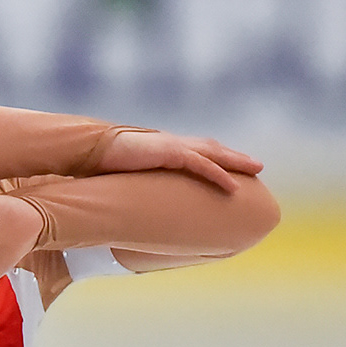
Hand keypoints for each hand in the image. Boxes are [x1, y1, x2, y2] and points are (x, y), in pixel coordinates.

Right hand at [98, 130, 261, 191]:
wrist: (89, 151)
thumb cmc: (101, 166)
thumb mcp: (126, 176)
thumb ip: (138, 183)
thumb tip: (136, 202)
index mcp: (162, 148)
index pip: (196, 150)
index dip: (216, 157)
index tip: (232, 165)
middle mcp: (171, 143)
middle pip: (211, 147)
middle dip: (235, 156)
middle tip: (256, 166)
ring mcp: (171, 146)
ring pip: (213, 153)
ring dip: (236, 161)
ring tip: (256, 169)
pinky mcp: (168, 152)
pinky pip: (201, 164)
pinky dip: (219, 174)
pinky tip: (234, 186)